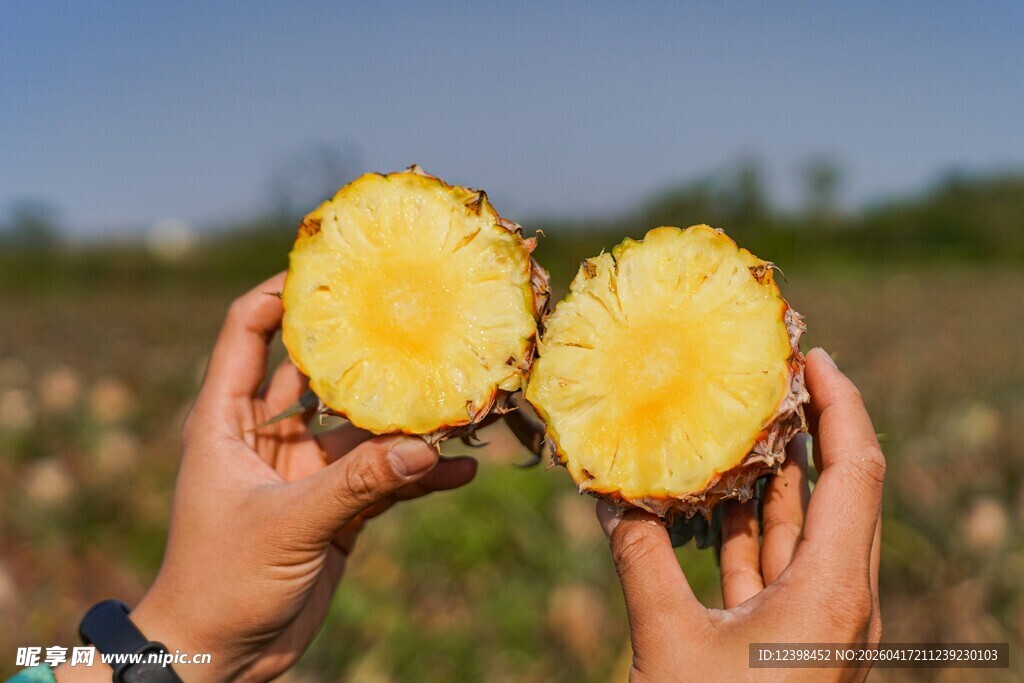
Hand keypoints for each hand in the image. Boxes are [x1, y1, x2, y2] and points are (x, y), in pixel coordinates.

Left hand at [57, 273, 476, 681]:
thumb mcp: (287, 526)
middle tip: (413, 315)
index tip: (333, 268)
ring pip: (361, 427)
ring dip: (403, 418)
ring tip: (456, 398)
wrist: (221, 657)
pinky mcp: (334, 507)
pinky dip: (417, 474)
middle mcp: (267, 434)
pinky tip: (461, 469)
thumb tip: (428, 446)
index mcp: (227, 419)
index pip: (248, 330)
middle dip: (364, 347)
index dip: (282, 293)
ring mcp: (304, 471)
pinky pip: (382, 479)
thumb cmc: (222, 583)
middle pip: (318, 371)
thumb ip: (358, 484)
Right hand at [598, 348, 884, 681]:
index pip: (855, 470)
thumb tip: (607, 493)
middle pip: (839, 489)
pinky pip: (775, 562)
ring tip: (734, 417)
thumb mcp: (668, 640)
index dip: (840, 404)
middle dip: (806, 428)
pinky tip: (707, 494)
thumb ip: (639, 559)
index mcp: (832, 592)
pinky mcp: (787, 639)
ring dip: (772, 475)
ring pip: (803, 526)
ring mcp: (816, 621)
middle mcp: (839, 600)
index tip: (811, 353)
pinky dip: (746, 525)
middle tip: (769, 374)